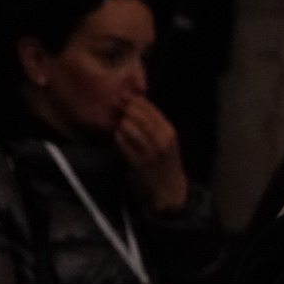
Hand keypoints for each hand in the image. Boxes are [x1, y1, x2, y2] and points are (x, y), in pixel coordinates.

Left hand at [115, 96, 188, 213]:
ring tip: (116, 121)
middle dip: (126, 109)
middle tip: (114, 105)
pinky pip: (125, 146)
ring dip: (121, 123)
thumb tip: (135, 105)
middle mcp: (162, 140)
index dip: (135, 100)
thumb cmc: (165, 162)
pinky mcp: (139, 163)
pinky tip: (116, 136)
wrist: (169, 188)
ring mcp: (151, 152)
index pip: (151, 109)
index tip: (123, 94)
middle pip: (140, 117)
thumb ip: (153, 125)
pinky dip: (118, 139)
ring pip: (131, 129)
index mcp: (169, 132)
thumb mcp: (165, 141)